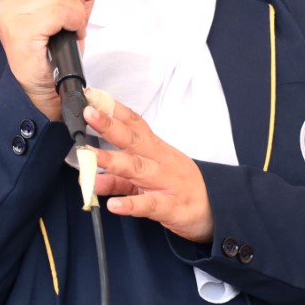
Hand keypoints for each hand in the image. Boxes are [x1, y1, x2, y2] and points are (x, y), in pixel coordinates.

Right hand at [0, 0, 95, 119]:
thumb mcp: (70, 17)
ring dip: (76, 11)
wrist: (46, 90)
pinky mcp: (20, 31)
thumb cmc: (53, 56)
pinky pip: (57, 11)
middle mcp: (6, 4)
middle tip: (77, 18)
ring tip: (75, 27)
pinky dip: (74, 20)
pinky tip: (74, 32)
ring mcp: (10, 17)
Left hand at [84, 95, 213, 243]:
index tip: (93, 96)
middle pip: (133, 140)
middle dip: (110, 126)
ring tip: (88, 156)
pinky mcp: (171, 207)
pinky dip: (131, 204)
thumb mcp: (147, 179)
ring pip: (137, 168)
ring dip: (112, 161)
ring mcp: (166, 183)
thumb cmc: (180, 187)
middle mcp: (160, 161)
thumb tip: (87, 174)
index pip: (134, 123)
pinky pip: (149, 205)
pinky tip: (114, 204)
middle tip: (89, 114)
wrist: (216, 208)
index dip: (114, 109)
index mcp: (155, 149)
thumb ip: (117, 177)